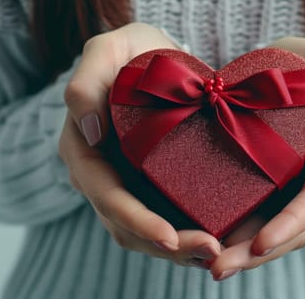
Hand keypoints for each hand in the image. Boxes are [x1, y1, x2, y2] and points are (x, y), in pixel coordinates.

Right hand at [59, 23, 220, 268]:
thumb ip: (86, 80)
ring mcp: (128, 183)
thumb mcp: (107, 50)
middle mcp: (103, 175)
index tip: (171, 235)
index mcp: (84, 150)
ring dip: (181, 250)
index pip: (106, 196)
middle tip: (213, 251)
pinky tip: (221, 238)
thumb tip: (89, 130)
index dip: (136, 221)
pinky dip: (190, 233)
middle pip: (128, 226)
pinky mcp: (154, 184)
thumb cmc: (132, 52)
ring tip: (220, 253)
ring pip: (148, 233)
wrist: (157, 58)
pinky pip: (168, 217)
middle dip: (168, 245)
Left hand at [209, 37, 304, 279]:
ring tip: (214, 268)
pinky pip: (267, 220)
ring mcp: (303, 187)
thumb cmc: (301, 62)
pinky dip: (245, 238)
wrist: (276, 69)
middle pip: (300, 226)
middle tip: (219, 268)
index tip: (261, 243)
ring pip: (283, 232)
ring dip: (250, 255)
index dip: (293, 222)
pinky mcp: (280, 189)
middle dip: (263, 251)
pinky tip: (219, 248)